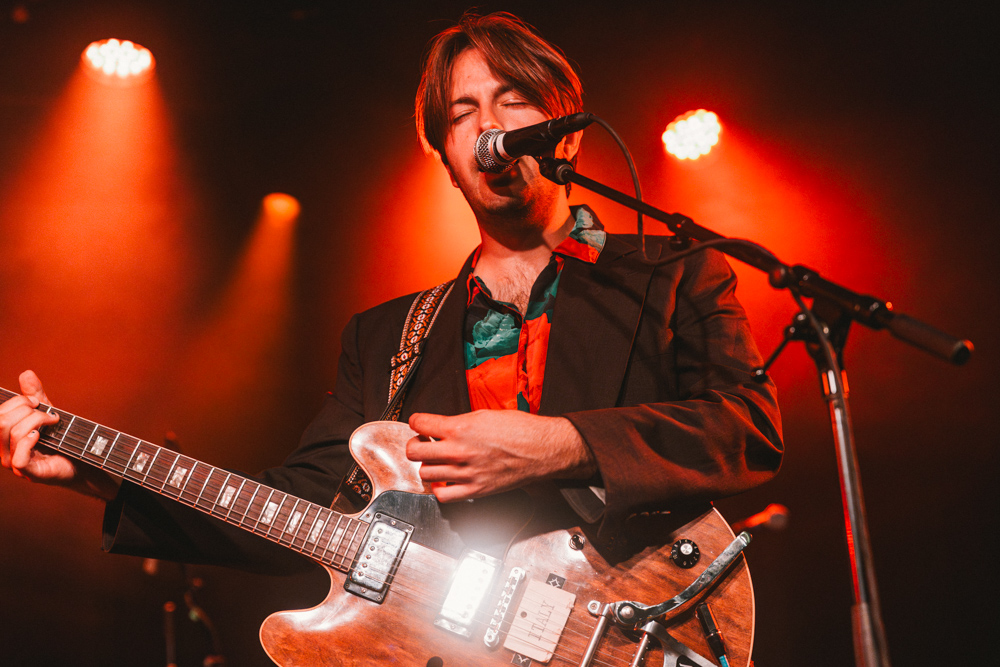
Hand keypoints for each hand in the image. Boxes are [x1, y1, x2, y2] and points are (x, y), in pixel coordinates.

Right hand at [0, 371, 119, 499]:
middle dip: (27, 410)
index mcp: (3, 435)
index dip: (17, 402)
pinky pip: (19, 456)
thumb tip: (26, 373)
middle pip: (1, 422)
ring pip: (12, 433)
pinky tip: (41, 436)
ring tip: (53, 422)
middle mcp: (3, 450)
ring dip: (37, 421)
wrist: (83, 459)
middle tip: (48, 413)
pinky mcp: (29, 473)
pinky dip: (30, 441)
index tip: (37, 402)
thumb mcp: (47, 412)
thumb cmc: (62, 437)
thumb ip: (35, 395)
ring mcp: (14, 463)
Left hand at [406, 410, 595, 502]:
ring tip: (437, 461)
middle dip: (416, 444)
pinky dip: (440, 489)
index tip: (419, 423)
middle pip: (414, 451)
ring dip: (428, 466)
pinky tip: (446, 480)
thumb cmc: (520, 430)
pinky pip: (442, 495)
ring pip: (425, 473)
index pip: (418, 423)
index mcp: (460, 428)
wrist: (542, 449)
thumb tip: (442, 427)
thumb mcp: (485, 415)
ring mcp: (465, 473)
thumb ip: (459, 422)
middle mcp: (458, 451)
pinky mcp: (475, 490)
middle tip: (424, 442)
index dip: (416, 421)